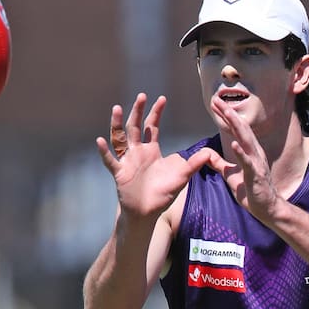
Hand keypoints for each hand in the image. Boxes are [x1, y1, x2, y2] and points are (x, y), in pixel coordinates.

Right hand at [96, 94, 223, 219]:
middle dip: (138, 111)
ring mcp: (127, 161)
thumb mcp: (181, 177)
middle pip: (136, 127)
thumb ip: (193, 164)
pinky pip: (110, 160)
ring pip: (120, 138)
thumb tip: (209, 153)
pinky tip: (100, 141)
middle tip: (142, 96)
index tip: (162, 98)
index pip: (152, 126)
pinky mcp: (120, 173)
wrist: (148, 212)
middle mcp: (137, 152)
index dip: (156, 112)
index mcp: (151, 150)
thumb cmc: (163, 194)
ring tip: (117, 108)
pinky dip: (105, 152)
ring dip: (117, 124)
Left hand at [210, 96, 280, 222]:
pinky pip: (248, 162)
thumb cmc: (251, 191)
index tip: (215, 103)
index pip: (236, 129)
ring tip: (227, 112)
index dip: (226, 115)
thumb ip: (219, 164)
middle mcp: (254, 153)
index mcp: (249, 151)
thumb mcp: (230, 175)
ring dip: (236, 125)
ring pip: (246, 140)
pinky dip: (241, 152)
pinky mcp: (256, 176)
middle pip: (241, 128)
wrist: (266, 208)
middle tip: (217, 100)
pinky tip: (234, 143)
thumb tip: (207, 154)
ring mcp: (256, 163)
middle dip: (229, 113)